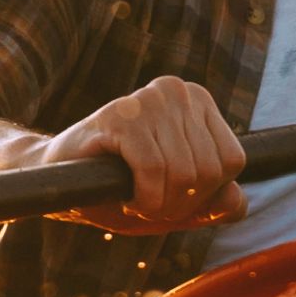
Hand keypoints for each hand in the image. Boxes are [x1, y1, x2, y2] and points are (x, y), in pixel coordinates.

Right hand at [35, 75, 248, 231]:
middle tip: (147, 199)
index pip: (232, 162)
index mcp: (198, 102)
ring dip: (158, 203)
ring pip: (185, 174)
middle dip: (180, 202)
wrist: (57, 181)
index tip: (171, 196)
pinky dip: (142, 198)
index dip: (204, 194)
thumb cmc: (120, 188)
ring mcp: (149, 99)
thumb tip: (238, 201)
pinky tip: (123, 195)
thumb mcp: (176, 203)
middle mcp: (178, 91)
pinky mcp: (121, 115)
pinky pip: (154, 171)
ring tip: (132, 195)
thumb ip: (213, 205)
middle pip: (210, 171)